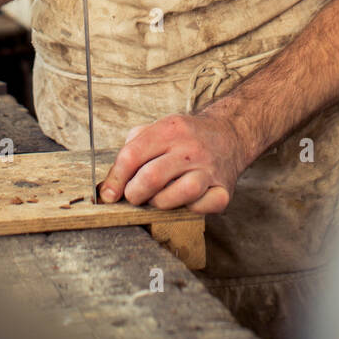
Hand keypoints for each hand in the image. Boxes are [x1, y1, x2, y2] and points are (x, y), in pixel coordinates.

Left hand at [99, 111, 243, 213]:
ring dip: (159, 203)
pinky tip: (184, 202)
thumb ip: (132, 147)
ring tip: (157, 199)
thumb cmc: (186, 137)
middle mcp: (190, 148)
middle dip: (134, 194)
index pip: (132, 155)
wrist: (230, 134)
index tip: (108, 194)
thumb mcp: (159, 128)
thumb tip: (109, 183)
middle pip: (151, 177)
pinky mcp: (223, 190)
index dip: (115, 179)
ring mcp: (208, 169)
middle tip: (133, 196)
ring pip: (177, 194)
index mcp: (170, 129)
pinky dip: (188, 210)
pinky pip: (201, 208)